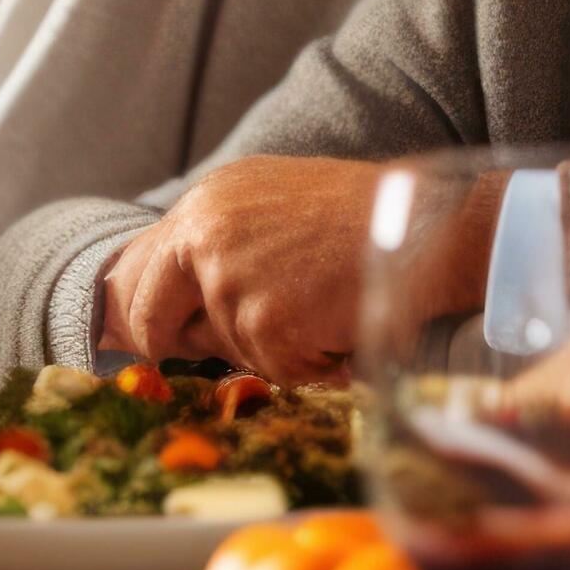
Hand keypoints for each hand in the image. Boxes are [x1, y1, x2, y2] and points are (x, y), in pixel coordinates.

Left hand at [101, 156, 492, 381]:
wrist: (422, 223)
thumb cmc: (365, 215)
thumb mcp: (278, 205)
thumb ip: (229, 240)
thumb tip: (195, 303)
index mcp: (209, 202)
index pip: (148, 267)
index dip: (152, 311)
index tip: (157, 339)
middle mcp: (206, 233)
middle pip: (152, 314)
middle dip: (170, 344)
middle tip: (190, 360)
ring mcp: (231, 277)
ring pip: (231, 347)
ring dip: (277, 346)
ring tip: (325, 310)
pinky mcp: (265, 319)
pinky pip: (275, 367)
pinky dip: (311, 361)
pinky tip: (340, 326)